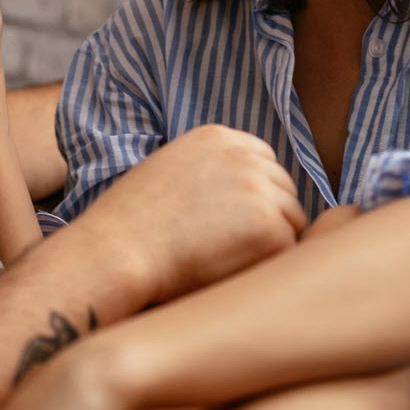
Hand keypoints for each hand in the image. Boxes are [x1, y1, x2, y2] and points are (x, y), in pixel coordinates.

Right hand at [78, 124, 306, 303]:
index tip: (234, 220)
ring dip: (269, 242)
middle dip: (267, 217)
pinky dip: (266, 265)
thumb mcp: (169, 170)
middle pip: (284, 190)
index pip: (264, 161)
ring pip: (291, 220)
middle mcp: (243, 157)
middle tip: (229, 246)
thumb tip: (240, 195)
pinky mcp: (269, 227)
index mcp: (217, 137)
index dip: (254, 194)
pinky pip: (288, 251)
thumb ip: (209, 170)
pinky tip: (231, 271)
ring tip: (225, 259)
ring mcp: (259, 189)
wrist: (118, 251)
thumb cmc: (133, 225)